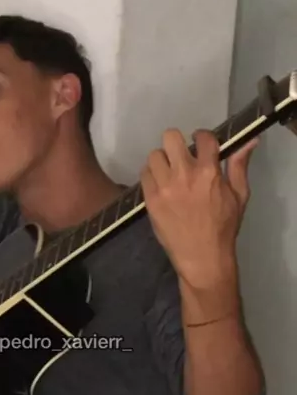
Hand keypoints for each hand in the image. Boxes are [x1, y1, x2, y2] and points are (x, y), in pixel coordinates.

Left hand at [140, 129, 257, 288]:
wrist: (202, 257)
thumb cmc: (223, 227)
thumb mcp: (238, 196)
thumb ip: (239, 166)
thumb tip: (248, 141)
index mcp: (208, 172)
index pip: (202, 137)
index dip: (202, 137)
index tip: (201, 144)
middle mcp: (184, 175)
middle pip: (170, 137)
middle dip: (176, 143)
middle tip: (180, 156)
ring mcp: (164, 187)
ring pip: (154, 155)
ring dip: (162, 160)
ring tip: (168, 172)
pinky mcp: (151, 200)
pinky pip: (144, 174)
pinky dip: (151, 176)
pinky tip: (160, 185)